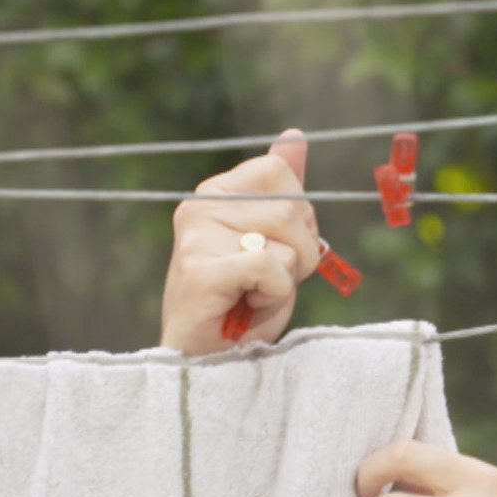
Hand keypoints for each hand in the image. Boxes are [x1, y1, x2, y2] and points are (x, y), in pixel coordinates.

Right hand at [159, 129, 321, 353]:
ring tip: (255, 293)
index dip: (299, 214)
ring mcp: (196, 237)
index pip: (279, 172)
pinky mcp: (199, 270)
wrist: (207, 360)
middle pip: (290, 209)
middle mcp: (200, 205)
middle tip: (269, 279)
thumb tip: (295, 135)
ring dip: (286, 277)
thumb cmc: (241, 302)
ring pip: (284, 242)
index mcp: (217, 192)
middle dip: (300, 252)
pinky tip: (247, 304)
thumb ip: (283, 190)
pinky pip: (269, 267)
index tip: (282, 246)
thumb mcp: (273, 239)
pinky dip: (274, 293)